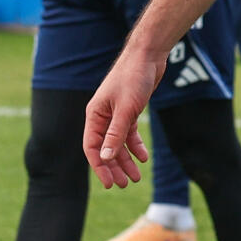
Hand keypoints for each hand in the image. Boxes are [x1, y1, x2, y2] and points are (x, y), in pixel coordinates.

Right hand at [84, 44, 162, 187]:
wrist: (148, 56)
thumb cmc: (133, 78)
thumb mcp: (125, 109)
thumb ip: (115, 134)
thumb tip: (106, 158)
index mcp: (95, 115)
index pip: (92, 147)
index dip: (100, 167)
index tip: (110, 184)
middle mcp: (102, 116)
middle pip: (105, 148)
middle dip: (114, 167)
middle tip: (125, 184)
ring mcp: (116, 114)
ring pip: (118, 143)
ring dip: (126, 160)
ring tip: (136, 177)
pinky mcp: (129, 111)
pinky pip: (129, 134)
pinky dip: (135, 146)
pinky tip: (143, 157)